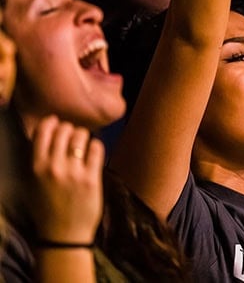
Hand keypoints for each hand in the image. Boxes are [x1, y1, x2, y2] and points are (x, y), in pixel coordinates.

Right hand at [29, 115, 104, 243]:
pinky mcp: (92, 178)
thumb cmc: (47, 208)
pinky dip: (95, 146)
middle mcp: (54, 167)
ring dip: (83, 136)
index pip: (43, 131)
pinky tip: (92, 153)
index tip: (56, 122)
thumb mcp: (33, 183)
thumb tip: (48, 134)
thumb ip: (39, 160)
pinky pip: (97, 148)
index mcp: (36, 167)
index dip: (52, 122)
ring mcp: (74, 172)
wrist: (63, 235)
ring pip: (82, 135)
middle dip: (69, 129)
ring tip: (83, 144)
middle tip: (72, 137)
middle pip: (65, 129)